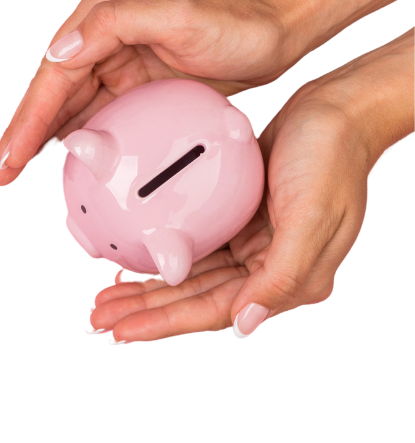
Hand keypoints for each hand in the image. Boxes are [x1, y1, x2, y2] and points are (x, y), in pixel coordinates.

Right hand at [0, 0, 294, 187]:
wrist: (278, 28)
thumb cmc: (239, 20)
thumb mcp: (181, 12)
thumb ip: (114, 24)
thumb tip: (58, 53)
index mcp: (104, 7)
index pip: (55, 72)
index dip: (29, 117)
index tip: (9, 155)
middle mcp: (101, 29)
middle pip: (50, 90)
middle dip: (20, 134)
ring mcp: (113, 54)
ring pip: (63, 103)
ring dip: (35, 138)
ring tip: (6, 172)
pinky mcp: (128, 76)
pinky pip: (88, 110)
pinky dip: (64, 134)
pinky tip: (46, 156)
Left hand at [86, 30, 414, 342]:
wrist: (340, 110)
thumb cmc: (333, 160)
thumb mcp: (312, 219)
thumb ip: (280, 278)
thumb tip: (244, 325)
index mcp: (290, 280)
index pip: (214, 311)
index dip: (166, 324)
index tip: (123, 332)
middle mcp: (268, 270)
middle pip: (194, 300)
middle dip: (146, 313)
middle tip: (100, 319)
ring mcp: (251, 246)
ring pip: (189, 278)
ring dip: (147, 291)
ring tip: (106, 301)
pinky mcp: (238, 221)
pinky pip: (194, 249)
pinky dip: (163, 257)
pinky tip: (135, 261)